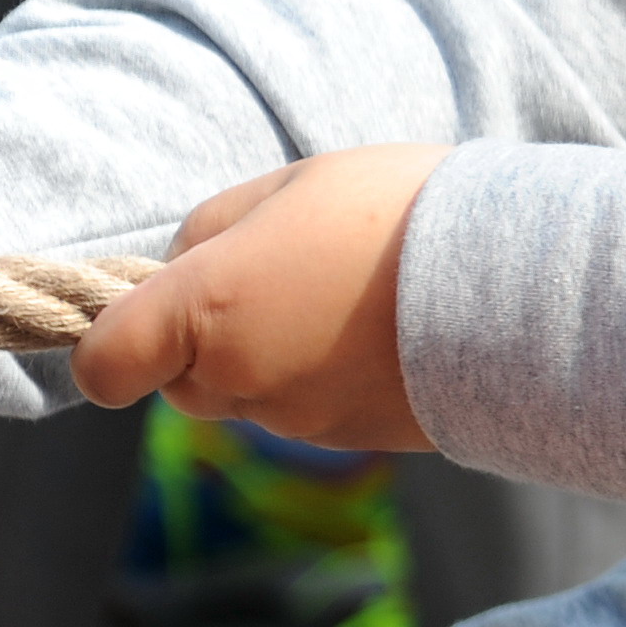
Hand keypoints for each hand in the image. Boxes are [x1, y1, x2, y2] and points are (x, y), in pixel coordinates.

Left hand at [71, 146, 454, 450]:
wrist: (520, 282)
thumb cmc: (399, 213)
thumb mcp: (291, 185)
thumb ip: (214, 229)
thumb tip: (180, 268)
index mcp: (207, 309)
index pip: (105, 364)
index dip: (108, 346)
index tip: (139, 317)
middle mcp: (242, 378)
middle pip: (185, 380)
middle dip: (209, 339)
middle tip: (280, 275)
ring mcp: (301, 419)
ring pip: (252, 395)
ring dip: (276, 354)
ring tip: (348, 294)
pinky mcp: (357, 441)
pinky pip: (314, 409)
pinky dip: (330, 376)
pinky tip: (383, 329)